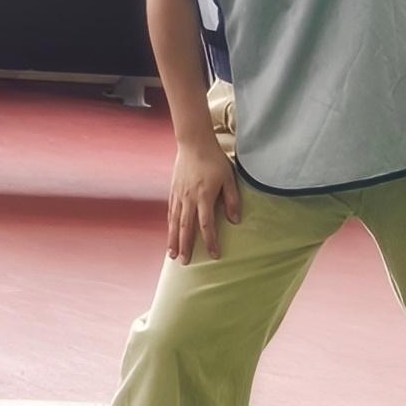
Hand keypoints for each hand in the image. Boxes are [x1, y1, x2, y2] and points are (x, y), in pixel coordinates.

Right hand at [166, 127, 241, 263]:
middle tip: (184, 262)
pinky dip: (170, 225)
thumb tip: (235, 221)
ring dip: (173, 239)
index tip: (214, 255)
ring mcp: (179, 195)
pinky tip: (171, 233)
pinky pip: (171, 212)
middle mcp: (188, 198)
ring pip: (175, 221)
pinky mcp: (173, 190)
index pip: (206, 224)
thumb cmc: (214, 160)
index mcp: (204, 196)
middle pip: (186, 227)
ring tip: (172, 254)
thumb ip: (232, 200)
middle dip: (185, 246)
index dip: (210, 241)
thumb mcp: (229, 178)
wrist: (193, 143)